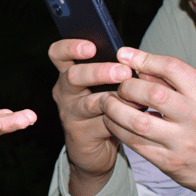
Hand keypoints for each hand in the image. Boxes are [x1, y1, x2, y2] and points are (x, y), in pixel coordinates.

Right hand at [49, 39, 133, 195]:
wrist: (96, 148)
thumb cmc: (104, 107)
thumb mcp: (104, 86)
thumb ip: (113, 70)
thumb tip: (138, 59)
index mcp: (68, 73)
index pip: (58, 54)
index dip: (70, 47)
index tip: (92, 47)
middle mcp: (65, 92)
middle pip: (73, 76)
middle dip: (99, 72)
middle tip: (123, 71)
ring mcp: (70, 114)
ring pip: (90, 103)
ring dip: (114, 98)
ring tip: (135, 96)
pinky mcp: (80, 134)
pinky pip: (103, 124)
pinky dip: (122, 118)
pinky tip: (137, 115)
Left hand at [104, 47, 195, 195]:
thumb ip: (177, 84)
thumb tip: (140, 67)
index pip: (173, 68)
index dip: (145, 58)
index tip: (124, 55)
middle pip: (152, 94)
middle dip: (127, 86)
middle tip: (119, 86)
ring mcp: (182, 142)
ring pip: (137, 121)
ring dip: (114, 109)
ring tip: (107, 102)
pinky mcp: (167, 161)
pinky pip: (134, 142)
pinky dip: (117, 129)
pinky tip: (112, 121)